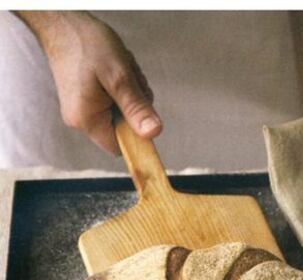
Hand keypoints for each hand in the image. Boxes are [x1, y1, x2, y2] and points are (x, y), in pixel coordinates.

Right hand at [39, 12, 161, 154]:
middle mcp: (81, 121)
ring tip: (121, 70)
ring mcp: (82, 111)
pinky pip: (112, 102)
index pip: (120, 146)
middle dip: (134, 105)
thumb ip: (136, 107)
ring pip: (120, 113)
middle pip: (123, 128)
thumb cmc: (87, 45)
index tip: (142, 109)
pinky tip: (114, 70)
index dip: (136, 133)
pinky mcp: (84, 100)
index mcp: (87, 120)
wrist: (62, 23)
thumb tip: (154, 133)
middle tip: (130, 79)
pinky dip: (120, 88)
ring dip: (129, 93)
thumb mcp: (119, 76)